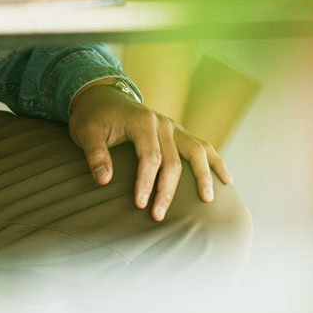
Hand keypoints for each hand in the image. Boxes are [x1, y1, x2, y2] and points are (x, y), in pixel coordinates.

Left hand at [67, 84, 232, 221]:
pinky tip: (226, 180)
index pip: (150, 156)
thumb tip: (104, 180)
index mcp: (142, 121)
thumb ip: (95, 154)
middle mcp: (162, 123)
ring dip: (203, 175)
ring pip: (196, 151)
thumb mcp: (85, 132)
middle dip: (168, 190)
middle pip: (173, 160)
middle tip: (159, 215)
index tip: (140, 204)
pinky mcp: (178, 133)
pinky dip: (215, 162)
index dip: (146, 182)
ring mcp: (173, 127)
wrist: (101, 96)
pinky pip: (202, 146)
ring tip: (208, 199)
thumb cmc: (93, 117)